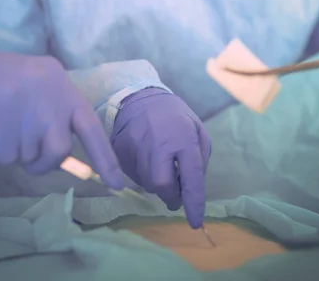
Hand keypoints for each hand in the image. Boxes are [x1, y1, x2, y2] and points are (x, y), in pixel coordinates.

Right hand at [0, 40, 123, 187]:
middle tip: (14, 140)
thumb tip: (63, 156)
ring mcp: (23, 102)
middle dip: (39, 158)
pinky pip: (3, 157)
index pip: (89, 123)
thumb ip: (50, 114)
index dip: (104, 156)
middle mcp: (48, 88)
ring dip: (11, 151)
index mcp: (57, 79)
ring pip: (29, 157)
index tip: (118, 184)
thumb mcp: (28, 88)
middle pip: (58, 149)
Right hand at [110, 88, 210, 227]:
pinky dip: (142, 175)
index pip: (191, 178)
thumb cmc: (174, 115)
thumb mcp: (197, 129)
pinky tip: (145, 159)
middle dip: (170, 194)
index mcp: (183, 138)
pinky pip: (132, 175)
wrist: (140, 97)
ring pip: (146, 183)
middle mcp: (158, 143)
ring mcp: (136, 146)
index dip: (194, 203)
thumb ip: (199, 159)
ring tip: (160, 165)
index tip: (195, 222)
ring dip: (156, 184)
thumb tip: (191, 188)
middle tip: (175, 192)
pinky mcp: (119, 150)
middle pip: (161, 185)